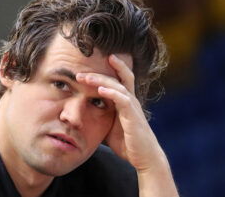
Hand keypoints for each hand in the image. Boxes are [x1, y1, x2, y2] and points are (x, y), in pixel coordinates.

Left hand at [76, 54, 164, 170]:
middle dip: (99, 72)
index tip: (88, 67)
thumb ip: (99, 118)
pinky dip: (111, 93)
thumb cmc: (127, 143)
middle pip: (119, 77)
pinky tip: (100, 90)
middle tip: (80, 72)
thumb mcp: (108, 127)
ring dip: (101, 80)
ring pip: (118, 86)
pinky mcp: (133, 116)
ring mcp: (133, 107)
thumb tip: (80, 117)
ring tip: (86, 77)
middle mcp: (131, 101)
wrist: (144, 158)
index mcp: (125, 102)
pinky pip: (123, 100)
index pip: (118, 79)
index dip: (108, 70)